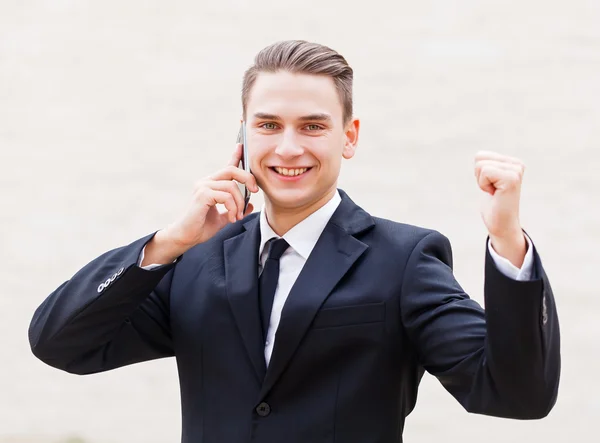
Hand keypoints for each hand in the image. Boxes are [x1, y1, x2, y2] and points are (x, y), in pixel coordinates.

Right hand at [143, 144, 257, 264]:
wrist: (186, 237)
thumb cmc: (201, 227)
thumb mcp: (224, 218)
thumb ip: (236, 209)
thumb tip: (251, 205)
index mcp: (211, 185)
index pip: (226, 167)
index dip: (235, 155)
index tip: (241, 146)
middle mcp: (206, 182)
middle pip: (232, 170)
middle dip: (248, 178)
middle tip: (255, 191)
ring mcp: (202, 187)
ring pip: (231, 186)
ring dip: (239, 203)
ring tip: (236, 217)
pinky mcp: (202, 195)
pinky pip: (226, 196)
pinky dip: (232, 208)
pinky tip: (231, 218)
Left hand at [474, 151, 526, 266]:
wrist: (502, 225)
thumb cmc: (494, 205)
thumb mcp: (489, 180)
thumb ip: (487, 165)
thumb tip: (479, 155)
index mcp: (512, 162)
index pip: (480, 155)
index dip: (479, 174)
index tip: (491, 187)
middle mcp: (517, 164)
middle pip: (479, 158)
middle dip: (479, 177)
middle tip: (492, 191)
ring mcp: (515, 171)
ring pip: (480, 165)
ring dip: (482, 182)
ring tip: (494, 192)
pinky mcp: (511, 178)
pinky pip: (485, 172)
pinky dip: (484, 185)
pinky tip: (495, 194)